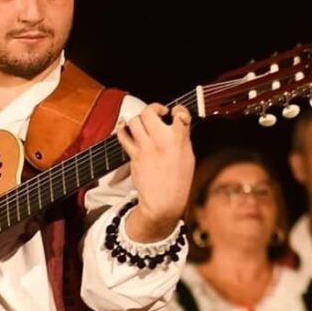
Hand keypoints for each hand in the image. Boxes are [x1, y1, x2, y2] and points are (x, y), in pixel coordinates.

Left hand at [117, 103, 194, 242]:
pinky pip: (124, 135)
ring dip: (138, 119)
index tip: (175, 113)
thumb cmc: (178, 182)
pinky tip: (125, 128)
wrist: (163, 201)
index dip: (177, 110)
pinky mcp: (134, 155)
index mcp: (179, 139)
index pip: (180, 112)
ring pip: (135, 120)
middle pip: (150, 112)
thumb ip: (183, 137)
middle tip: (156, 114)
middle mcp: (161, 139)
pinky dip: (122, 129)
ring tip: (143, 124)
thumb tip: (178, 124)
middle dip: (152, 109)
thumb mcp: (189, 156)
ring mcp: (146, 147)